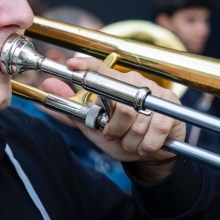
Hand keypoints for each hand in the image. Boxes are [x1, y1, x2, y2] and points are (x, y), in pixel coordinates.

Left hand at [43, 57, 184, 182]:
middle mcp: (133, 81)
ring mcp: (154, 91)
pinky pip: (156, 127)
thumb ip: (70, 105)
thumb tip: (48, 84)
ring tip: (131, 142)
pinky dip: (148, 144)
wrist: (150, 154)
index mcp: (112, 83)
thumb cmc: (120, 136)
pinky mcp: (171, 105)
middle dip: (115, 127)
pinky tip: (145, 146)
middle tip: (112, 135)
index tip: (72, 65)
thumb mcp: (92, 124)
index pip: (98, 67)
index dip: (85, 65)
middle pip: (120, 102)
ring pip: (138, 119)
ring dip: (131, 139)